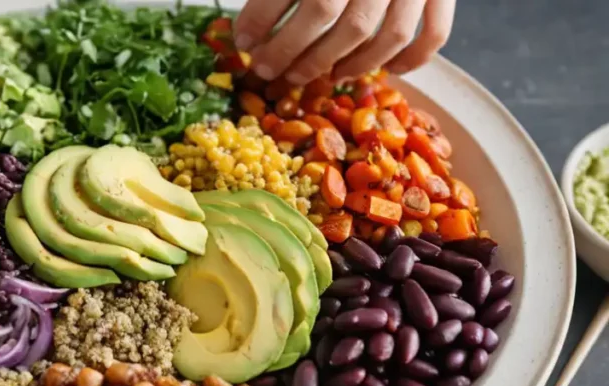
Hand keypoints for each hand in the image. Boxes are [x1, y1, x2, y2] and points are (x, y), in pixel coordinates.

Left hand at [233, 0, 454, 84]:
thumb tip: (249, 16)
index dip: (259, 20)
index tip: (243, 40)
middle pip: (327, 16)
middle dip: (289, 51)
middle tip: (267, 69)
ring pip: (380, 35)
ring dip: (346, 64)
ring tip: (318, 76)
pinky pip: (434, 31)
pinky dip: (412, 58)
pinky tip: (387, 71)